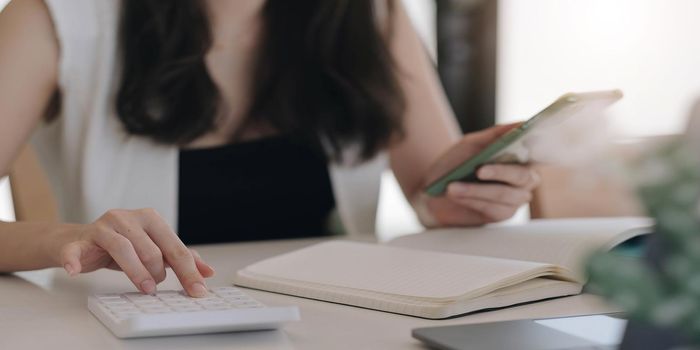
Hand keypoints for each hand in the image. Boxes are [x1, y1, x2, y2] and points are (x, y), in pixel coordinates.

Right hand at [57, 209, 214, 296]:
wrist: (80, 242)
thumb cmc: (121, 246)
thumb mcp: (154, 249)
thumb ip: (179, 258)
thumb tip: (207, 271)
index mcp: (151, 218)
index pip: (175, 247)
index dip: (188, 271)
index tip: (198, 289)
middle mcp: (128, 217)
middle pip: (152, 249)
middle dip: (159, 272)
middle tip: (157, 288)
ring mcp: (103, 226)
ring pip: (124, 249)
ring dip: (136, 272)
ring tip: (145, 287)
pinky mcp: (81, 239)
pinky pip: (76, 249)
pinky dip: (75, 259)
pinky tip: (75, 270)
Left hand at [417, 124, 540, 226]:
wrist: (432, 192)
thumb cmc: (454, 165)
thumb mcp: (471, 144)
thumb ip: (496, 134)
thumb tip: (521, 124)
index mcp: (520, 157)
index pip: (539, 152)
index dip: (540, 148)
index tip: (531, 140)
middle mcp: (523, 178)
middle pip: (524, 176)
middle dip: (500, 172)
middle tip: (478, 170)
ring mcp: (515, 198)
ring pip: (506, 195)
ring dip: (477, 190)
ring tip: (452, 187)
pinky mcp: (502, 215)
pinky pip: (494, 209)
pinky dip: (473, 201)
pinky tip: (456, 195)